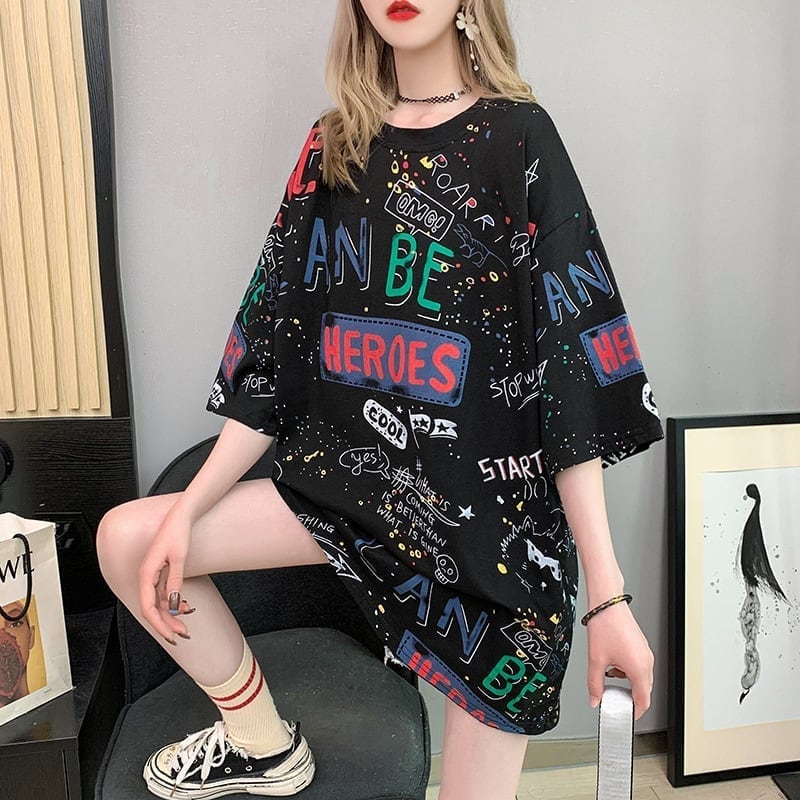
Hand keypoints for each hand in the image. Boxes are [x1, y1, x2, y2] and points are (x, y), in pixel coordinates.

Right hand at [138, 503, 193, 643]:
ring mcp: (152, 574)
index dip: (159, 624)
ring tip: (186, 621)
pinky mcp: (160, 572)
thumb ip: (175, 581)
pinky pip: (163, 593)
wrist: (181, 516)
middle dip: (167, 623)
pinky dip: (173, 602)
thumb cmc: (177, 532)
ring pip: (158, 602)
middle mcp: (146, 576)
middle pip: (153, 608)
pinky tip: (185, 606)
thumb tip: (173, 604)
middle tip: (183, 634)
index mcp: (146, 574)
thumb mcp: (179, 558)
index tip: (171, 635)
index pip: (148, 608)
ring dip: (171, 614)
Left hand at [585, 601, 653, 719]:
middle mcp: (647, 661)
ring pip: (641, 676)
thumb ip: (595, 684)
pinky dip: (628, 669)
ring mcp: (645, 652)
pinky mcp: (641, 645)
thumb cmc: (605, 626)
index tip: (627, 716)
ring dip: (628, 681)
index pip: (644, 700)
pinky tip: (612, 663)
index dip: (635, 712)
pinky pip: (639, 665)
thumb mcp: (596, 660)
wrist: (607, 604)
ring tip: (609, 675)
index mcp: (639, 669)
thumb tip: (594, 699)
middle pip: (644, 690)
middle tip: (615, 698)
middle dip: (630, 696)